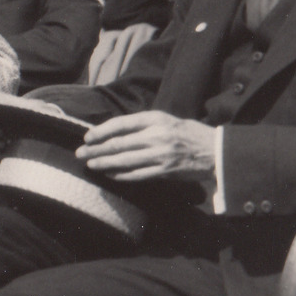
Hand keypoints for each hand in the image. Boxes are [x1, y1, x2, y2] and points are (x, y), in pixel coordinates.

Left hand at [78, 111, 217, 184]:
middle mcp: (156, 136)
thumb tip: (115, 132)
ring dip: (104, 163)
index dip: (101, 131)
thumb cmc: (189, 133)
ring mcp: (160, 155)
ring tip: (90, 164)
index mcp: (156, 119)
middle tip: (80, 153)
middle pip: (118, 143)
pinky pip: (136, 175)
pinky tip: (109, 175)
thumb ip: (144, 125)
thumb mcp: (167, 121)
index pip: (121, 124)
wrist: (215, 151)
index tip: (88, 137)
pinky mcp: (164, 172)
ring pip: (124, 160)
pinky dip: (120, 175)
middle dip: (96, 149)